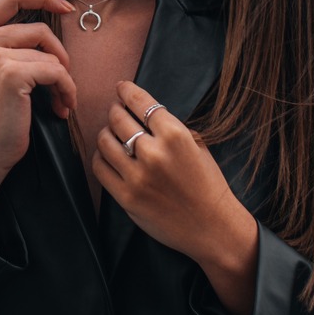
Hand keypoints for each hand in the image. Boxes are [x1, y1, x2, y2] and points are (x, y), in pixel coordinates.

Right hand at [0, 0, 77, 173]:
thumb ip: (12, 42)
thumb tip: (52, 18)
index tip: (67, 8)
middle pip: (40, 29)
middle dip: (60, 56)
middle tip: (62, 82)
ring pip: (50, 55)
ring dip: (64, 81)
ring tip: (61, 101)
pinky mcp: (10, 73)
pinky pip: (56, 72)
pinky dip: (66, 91)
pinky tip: (61, 108)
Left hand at [92, 82, 257, 310]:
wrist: (212, 226)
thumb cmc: (208, 185)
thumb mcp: (198, 146)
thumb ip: (171, 129)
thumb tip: (142, 112)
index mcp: (175, 135)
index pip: (141, 102)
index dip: (126, 91)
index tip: (121, 88)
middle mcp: (154, 153)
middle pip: (118, 119)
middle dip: (115, 110)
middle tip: (116, 111)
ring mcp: (138, 176)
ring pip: (105, 141)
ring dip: (106, 133)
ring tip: (111, 134)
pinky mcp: (126, 197)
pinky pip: (100, 168)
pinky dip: (101, 158)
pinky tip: (108, 156)